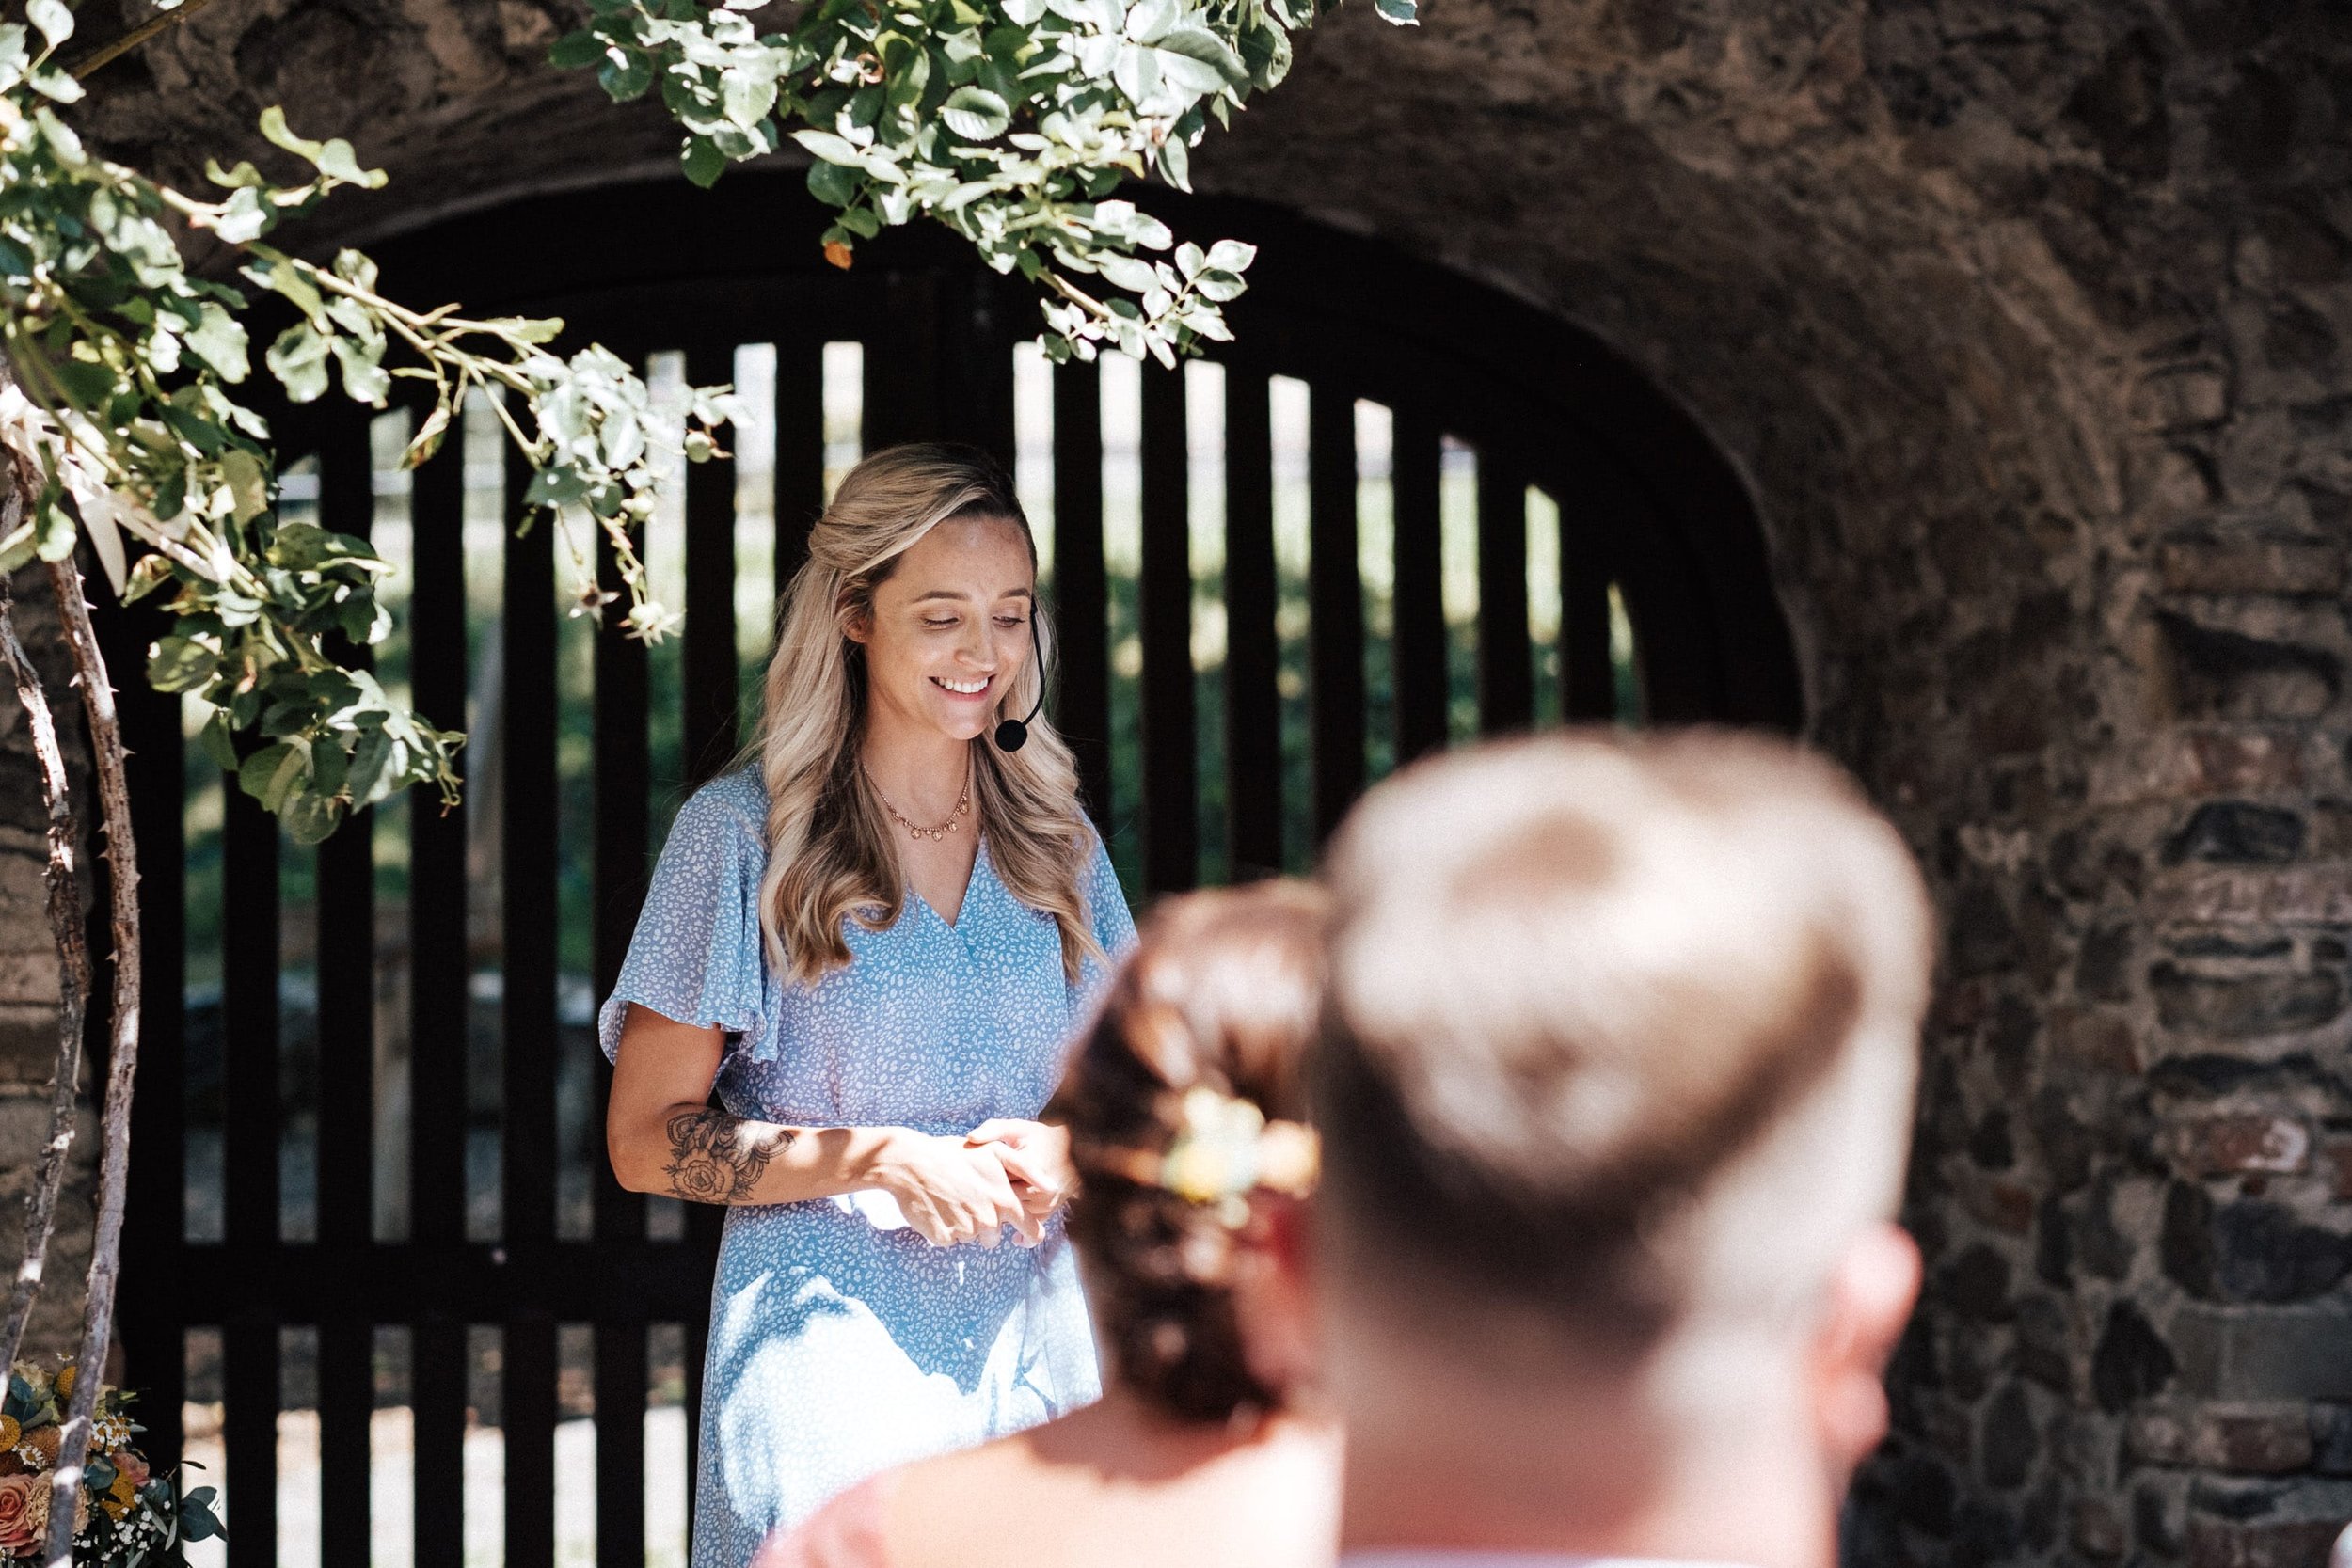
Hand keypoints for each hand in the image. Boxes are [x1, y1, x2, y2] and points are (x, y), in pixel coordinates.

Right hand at [865, 1129, 1032, 1248]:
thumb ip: (1029, 1170)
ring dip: (965, 1225)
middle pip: (995, 1237)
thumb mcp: (996, 1152)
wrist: (911, 1162)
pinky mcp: (943, 1238)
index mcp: (1004, 1201)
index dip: (1029, 1233)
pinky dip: (946, 1229)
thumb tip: (1052, 1188)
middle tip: (970, 1198)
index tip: (1023, 1235)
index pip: (1031, 1230)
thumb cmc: (955, 1154)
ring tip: (953, 1200)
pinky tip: (939, 1208)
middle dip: (987, 1223)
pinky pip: (951, 1241)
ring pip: (972, 1238)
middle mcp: (988, 1220)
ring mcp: (964, 1231)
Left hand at [965, 1119, 1075, 1235]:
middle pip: (1004, 1202)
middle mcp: (1040, 1188)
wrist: (1074, 1147)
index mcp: (1030, 1166)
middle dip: (986, 1201)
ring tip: (981, 1207)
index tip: (966, 1179)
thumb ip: (993, 1130)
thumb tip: (970, 1138)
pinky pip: (1029, 1224)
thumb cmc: (1040, 1136)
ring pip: (1015, 1216)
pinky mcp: (1050, 1210)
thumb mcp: (1018, 1128)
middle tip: (969, 1198)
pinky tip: (1002, 1221)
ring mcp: (1046, 1202)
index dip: (979, 1181)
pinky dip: (1015, 1226)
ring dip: (999, 1214)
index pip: (997, 1181)